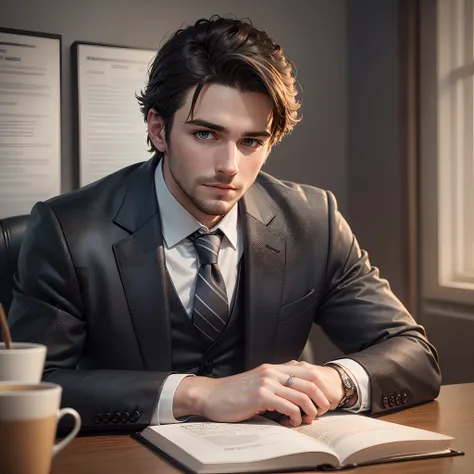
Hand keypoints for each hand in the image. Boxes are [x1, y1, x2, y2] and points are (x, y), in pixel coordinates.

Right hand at [173, 361, 344, 426]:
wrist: (210, 395)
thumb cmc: (233, 393)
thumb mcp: (257, 380)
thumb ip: (275, 378)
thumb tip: (295, 379)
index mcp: (273, 368)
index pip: (307, 370)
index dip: (320, 386)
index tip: (323, 401)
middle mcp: (272, 372)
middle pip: (310, 382)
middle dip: (321, 400)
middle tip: (321, 413)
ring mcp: (266, 383)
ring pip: (302, 395)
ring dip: (310, 411)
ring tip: (306, 420)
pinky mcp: (260, 396)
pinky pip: (288, 406)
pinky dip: (295, 417)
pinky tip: (290, 423)